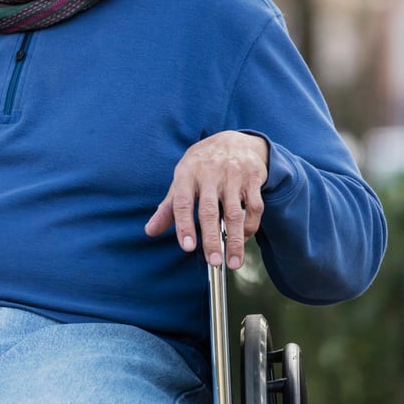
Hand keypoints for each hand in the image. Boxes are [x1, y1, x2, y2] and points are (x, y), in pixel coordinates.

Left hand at [143, 131, 268, 269]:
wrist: (233, 141)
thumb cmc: (202, 165)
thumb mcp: (181, 180)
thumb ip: (168, 207)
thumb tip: (150, 231)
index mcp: (187, 173)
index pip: (182, 202)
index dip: (184, 225)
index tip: (188, 247)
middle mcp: (210, 172)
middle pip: (209, 210)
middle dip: (211, 239)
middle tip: (213, 262)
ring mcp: (233, 175)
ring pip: (235, 212)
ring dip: (235, 241)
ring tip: (233, 262)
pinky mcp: (252, 178)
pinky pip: (253, 207)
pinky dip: (250, 227)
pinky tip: (243, 239)